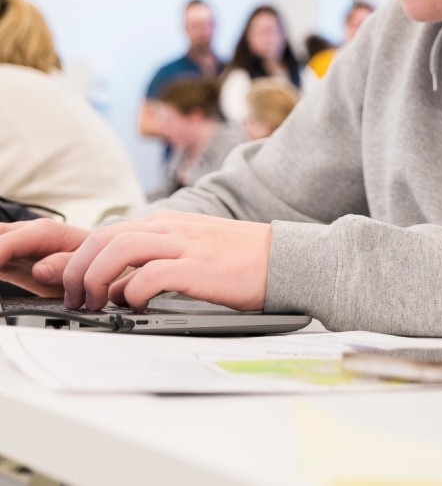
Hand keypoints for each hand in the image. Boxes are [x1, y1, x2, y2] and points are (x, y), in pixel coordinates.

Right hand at [0, 219, 89, 296]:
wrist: (96, 257)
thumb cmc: (92, 258)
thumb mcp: (86, 264)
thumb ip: (65, 266)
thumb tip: (39, 270)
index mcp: (44, 232)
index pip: (7, 242)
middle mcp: (25, 232)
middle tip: (0, 271)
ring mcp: (15, 242)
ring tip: (1, 273)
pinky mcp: (8, 255)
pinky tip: (0, 271)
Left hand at [62, 211, 271, 311]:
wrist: (282, 258)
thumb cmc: (239, 260)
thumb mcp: (191, 250)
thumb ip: (155, 260)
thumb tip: (118, 286)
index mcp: (168, 223)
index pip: (107, 231)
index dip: (79, 259)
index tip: (71, 287)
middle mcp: (171, 228)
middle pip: (104, 237)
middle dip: (77, 270)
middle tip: (75, 300)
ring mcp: (185, 245)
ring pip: (120, 250)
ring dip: (96, 279)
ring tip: (95, 304)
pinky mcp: (199, 267)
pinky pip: (151, 275)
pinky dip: (133, 292)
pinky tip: (136, 306)